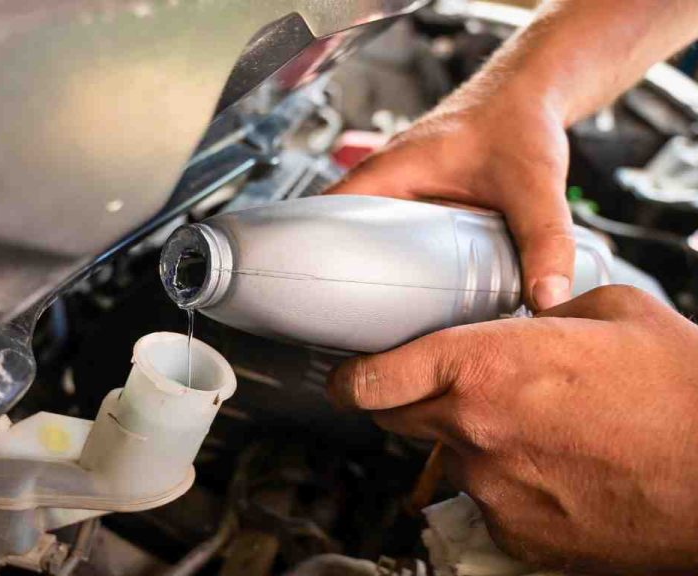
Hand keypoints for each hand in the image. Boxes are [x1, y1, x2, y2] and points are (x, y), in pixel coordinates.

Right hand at [326, 85, 573, 310]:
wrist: (529, 95)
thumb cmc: (517, 118)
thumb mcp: (533, 184)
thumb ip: (545, 240)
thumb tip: (547, 297)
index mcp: (389, 171)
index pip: (325, 214)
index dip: (308, 252)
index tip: (309, 293)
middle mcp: (385, 182)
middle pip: (339, 236)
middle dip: (338, 278)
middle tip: (348, 324)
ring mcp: (398, 193)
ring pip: (365, 240)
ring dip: (366, 273)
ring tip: (372, 320)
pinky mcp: (417, 204)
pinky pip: (391, 239)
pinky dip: (394, 264)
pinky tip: (411, 295)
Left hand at [328, 286, 697, 573]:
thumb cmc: (683, 395)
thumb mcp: (615, 312)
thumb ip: (550, 308)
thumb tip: (533, 312)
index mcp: (485, 367)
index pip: (374, 378)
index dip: (350, 377)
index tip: (347, 377)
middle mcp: (475, 431)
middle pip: (397, 419)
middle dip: (407, 402)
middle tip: (444, 390)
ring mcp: (493, 489)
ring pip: (449, 461)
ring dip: (471, 444)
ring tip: (534, 431)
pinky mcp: (518, 535)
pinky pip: (487, 504)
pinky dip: (506, 486)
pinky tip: (552, 469)